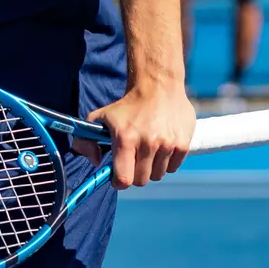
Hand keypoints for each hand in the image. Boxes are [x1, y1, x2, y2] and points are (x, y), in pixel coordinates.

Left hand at [76, 85, 195, 188]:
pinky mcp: (183, 144)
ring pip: (157, 175)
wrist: (158, 86)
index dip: (119, 182)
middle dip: (135, 174)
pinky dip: (166, 162)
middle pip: (141, 180)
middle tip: (133, 160)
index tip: (118, 176)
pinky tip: (161, 146)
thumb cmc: (126, 105)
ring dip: (151, 168)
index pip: (124, 179)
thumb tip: (96, 161)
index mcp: (125, 138)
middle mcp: (148, 143)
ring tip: (148, 150)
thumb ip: (86, 141)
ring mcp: (167, 144)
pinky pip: (173, 168)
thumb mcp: (99, 117)